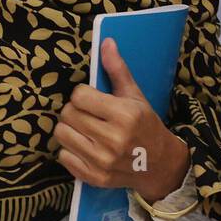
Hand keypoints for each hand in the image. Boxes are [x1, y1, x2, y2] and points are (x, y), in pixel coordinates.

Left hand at [53, 38, 189, 201]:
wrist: (159, 164)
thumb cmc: (145, 124)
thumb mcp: (135, 95)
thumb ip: (117, 69)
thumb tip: (106, 42)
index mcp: (124, 115)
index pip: (79, 95)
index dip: (83, 94)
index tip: (93, 98)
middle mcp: (113, 139)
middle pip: (68, 113)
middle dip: (75, 110)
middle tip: (88, 113)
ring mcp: (102, 161)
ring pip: (61, 134)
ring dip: (69, 128)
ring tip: (84, 128)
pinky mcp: (94, 178)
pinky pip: (63, 156)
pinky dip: (70, 149)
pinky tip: (85, 146)